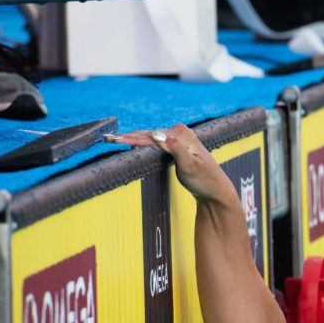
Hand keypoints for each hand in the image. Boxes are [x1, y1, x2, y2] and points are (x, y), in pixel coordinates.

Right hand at [106, 125, 235, 202]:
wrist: (216, 190)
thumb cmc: (204, 179)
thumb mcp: (189, 165)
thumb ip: (174, 148)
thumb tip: (158, 133)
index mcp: (181, 134)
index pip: (150, 136)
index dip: (130, 138)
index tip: (113, 140)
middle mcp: (179, 132)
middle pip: (148, 135)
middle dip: (127, 137)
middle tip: (107, 139)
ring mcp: (178, 139)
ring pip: (150, 138)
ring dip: (132, 139)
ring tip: (113, 140)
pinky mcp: (176, 147)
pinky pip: (155, 144)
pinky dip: (141, 144)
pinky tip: (132, 144)